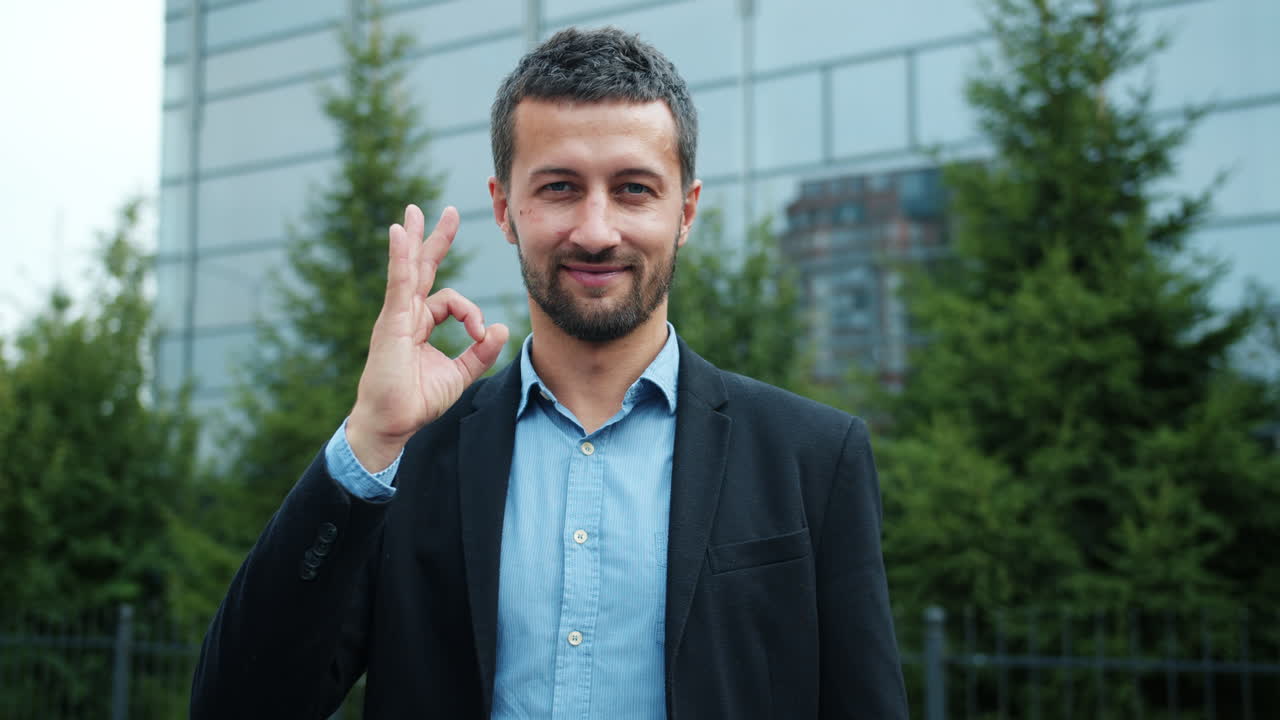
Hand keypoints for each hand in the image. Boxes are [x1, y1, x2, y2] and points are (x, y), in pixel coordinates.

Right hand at [347, 205, 509, 471]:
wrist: (394, 423)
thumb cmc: (418, 400)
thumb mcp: (459, 374)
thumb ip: (480, 352)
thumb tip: (501, 328)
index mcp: (421, 324)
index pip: (450, 300)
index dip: (472, 313)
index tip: (481, 334)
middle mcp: (406, 315)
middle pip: (423, 269)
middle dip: (435, 239)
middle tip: (447, 211)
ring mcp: (396, 316)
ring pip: (408, 270)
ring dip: (413, 239)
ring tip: (413, 213)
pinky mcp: (391, 322)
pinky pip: (398, 284)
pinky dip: (399, 258)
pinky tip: (399, 234)